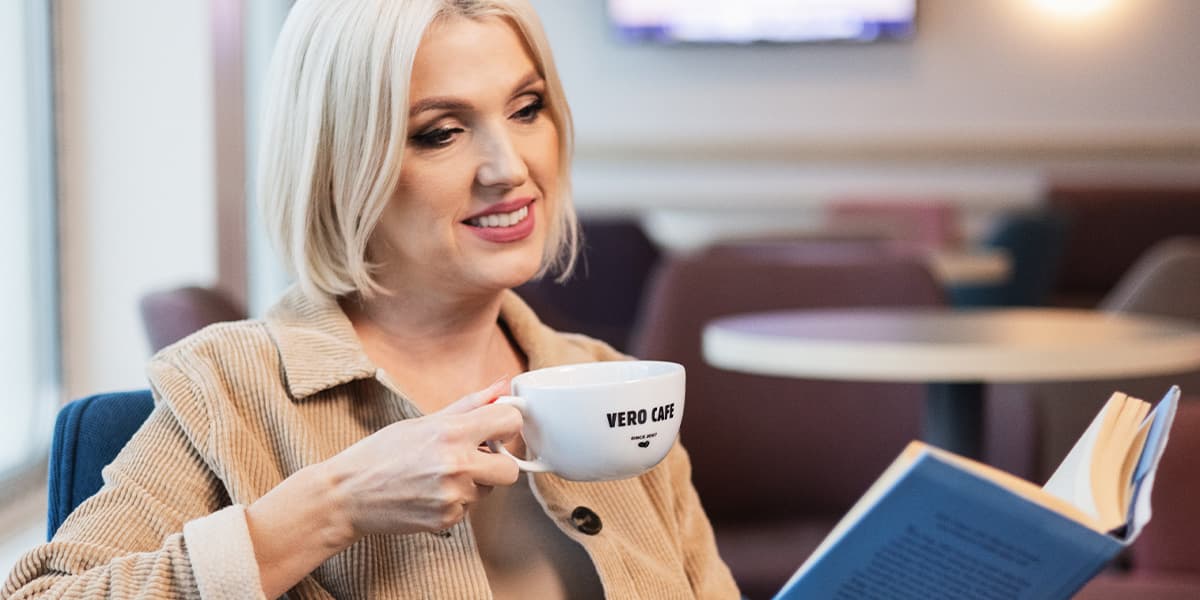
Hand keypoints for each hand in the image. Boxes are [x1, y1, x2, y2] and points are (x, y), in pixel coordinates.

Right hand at [322, 378, 522, 540]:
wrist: (348, 495)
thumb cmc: (380, 454)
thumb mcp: (423, 421)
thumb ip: (469, 406)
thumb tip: (501, 386)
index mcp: (451, 432)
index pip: (510, 421)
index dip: (508, 424)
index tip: (498, 429)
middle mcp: (456, 464)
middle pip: (511, 468)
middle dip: (498, 463)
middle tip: (475, 457)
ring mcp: (453, 495)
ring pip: (489, 490)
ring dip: (474, 483)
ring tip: (440, 475)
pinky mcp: (448, 519)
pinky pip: (470, 508)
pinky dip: (456, 501)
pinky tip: (430, 492)